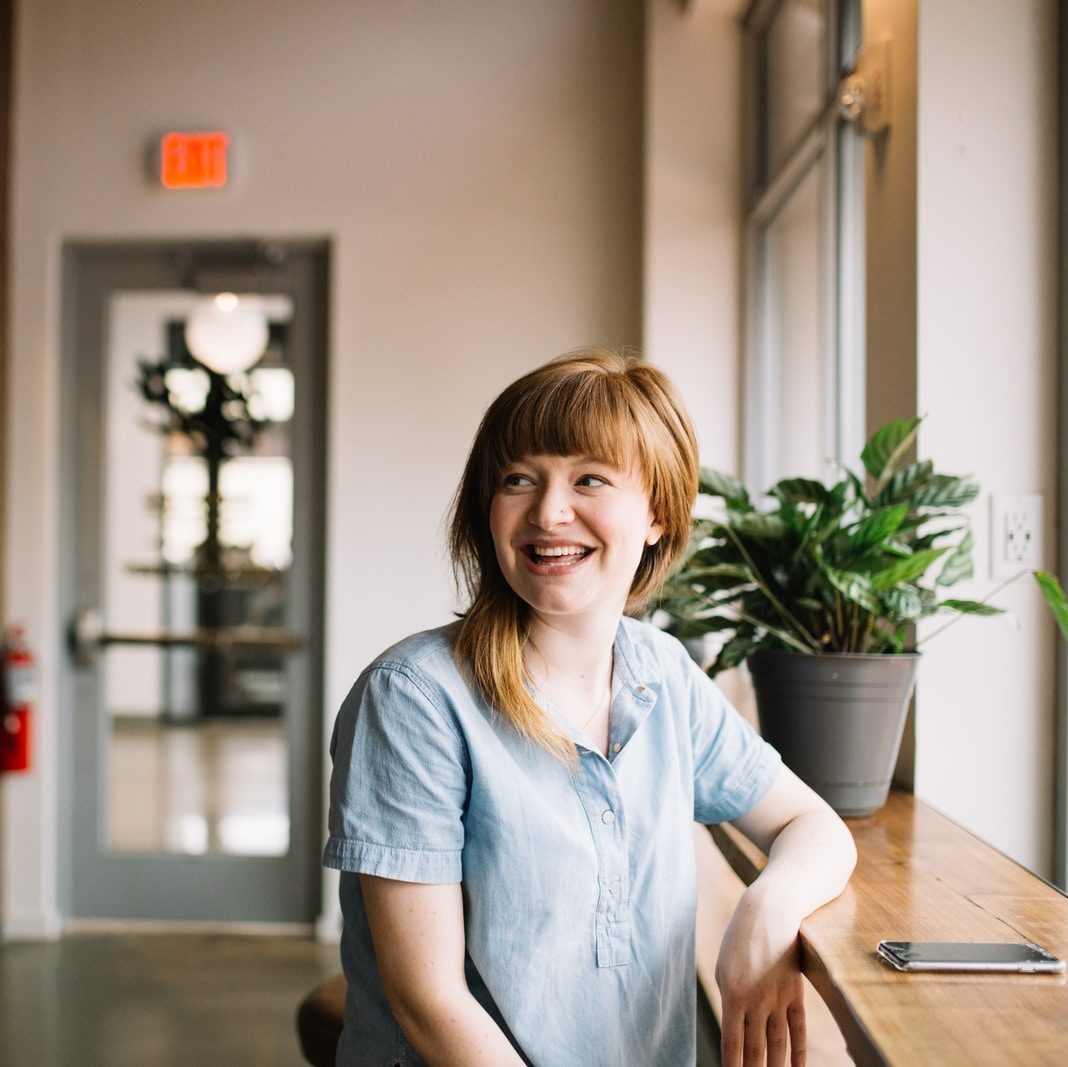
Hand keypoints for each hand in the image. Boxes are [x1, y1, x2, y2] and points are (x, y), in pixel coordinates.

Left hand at [715, 885, 806, 1066]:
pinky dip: (799, 1053)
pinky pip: (798, 1030)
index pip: (732, 1044)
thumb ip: (729, 1000)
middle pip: (756, 1051)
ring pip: (778, 1046)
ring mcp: (778, 999)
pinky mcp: (796, 993)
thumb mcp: (724, 967)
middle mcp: (756, 1001)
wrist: (771, 911)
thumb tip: (734, 1029)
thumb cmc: (740, 939)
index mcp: (732, 995)